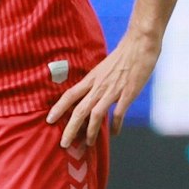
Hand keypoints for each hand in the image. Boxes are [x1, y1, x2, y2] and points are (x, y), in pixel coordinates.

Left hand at [47, 30, 162, 147]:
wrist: (140, 45)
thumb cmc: (122, 57)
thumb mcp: (102, 68)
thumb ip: (95, 82)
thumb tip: (89, 94)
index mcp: (90, 79)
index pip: (69, 95)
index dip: (58, 108)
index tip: (49, 120)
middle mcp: (98, 86)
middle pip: (79, 110)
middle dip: (70, 129)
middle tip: (64, 144)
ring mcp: (113, 91)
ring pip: (96, 115)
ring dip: (90, 131)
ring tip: (87, 143)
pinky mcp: (128, 94)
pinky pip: (119, 113)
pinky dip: (116, 125)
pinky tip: (114, 133)